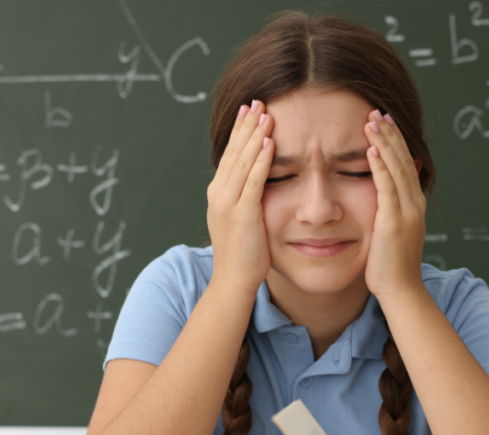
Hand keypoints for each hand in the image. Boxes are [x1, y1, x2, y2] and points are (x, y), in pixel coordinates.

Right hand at [206, 100, 275, 293]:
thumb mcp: (242, 221)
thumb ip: (247, 200)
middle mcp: (219, 193)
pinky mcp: (242, 213)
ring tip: (266, 112)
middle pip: (234, 151)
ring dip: (255, 134)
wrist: (233, 281)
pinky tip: (270, 141)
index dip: (240, 131)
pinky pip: (253, 179)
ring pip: (243, 160)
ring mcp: (228, 202)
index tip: (249, 110)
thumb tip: (258, 186)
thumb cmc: (244, 256)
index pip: (231, 155)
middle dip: (246, 125)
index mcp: (219, 193)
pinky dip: (261, 159)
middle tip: (257, 100)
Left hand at [362, 109, 427, 300]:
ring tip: (372, 120)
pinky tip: (371, 149)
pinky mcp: (394, 222)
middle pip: (403, 160)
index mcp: (414, 204)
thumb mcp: (391, 233)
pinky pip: (387, 188)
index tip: (382, 121)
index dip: (395, 141)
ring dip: (384, 142)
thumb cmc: (390, 267)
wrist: (400, 291)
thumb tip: (381, 199)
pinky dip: (380, 167)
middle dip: (390, 134)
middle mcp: (414, 203)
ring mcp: (407, 212)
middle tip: (377, 109)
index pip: (405, 164)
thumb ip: (389, 211)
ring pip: (396, 168)